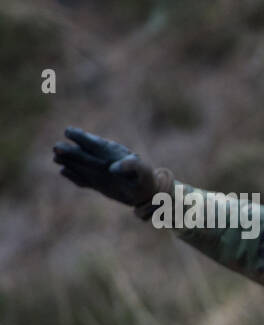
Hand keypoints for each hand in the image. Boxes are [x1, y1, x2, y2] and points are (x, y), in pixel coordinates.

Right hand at [53, 127, 167, 209]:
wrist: (147, 192)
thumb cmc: (146, 178)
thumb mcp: (142, 171)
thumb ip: (131, 166)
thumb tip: (113, 168)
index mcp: (112, 153)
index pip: (94, 143)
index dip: (82, 137)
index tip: (69, 132)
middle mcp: (102, 160)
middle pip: (83, 153)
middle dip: (70, 150)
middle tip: (57, 148)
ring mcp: (98, 172)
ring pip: (79, 165)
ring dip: (68, 161)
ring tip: (56, 158)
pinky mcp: (97, 183)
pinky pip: (83, 180)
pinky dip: (74, 177)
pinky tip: (64, 172)